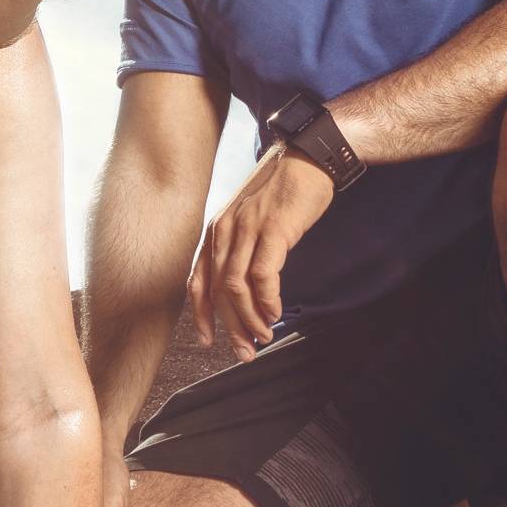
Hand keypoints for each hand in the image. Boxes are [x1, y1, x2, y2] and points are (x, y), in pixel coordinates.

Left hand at [187, 142, 336, 357]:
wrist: (307, 156)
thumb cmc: (283, 188)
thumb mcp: (251, 218)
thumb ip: (242, 246)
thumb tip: (243, 285)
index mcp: (216, 230)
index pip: (198, 281)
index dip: (201, 315)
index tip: (209, 340)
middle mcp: (225, 230)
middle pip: (217, 291)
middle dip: (230, 327)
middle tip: (245, 351)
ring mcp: (247, 229)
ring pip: (237, 288)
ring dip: (249, 319)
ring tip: (264, 337)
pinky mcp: (273, 229)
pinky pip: (263, 275)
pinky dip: (267, 300)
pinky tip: (276, 313)